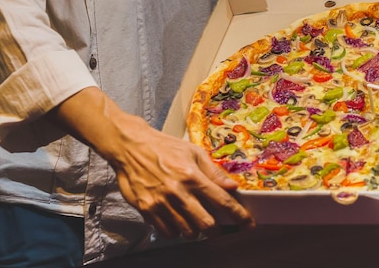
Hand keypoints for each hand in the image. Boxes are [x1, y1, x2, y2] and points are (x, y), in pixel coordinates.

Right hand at [50, 87, 254, 238]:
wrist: (130, 147)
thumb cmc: (164, 147)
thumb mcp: (193, 152)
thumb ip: (213, 172)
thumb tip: (232, 187)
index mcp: (192, 176)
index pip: (222, 201)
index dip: (239, 216)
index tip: (248, 224)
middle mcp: (178, 192)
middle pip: (206, 224)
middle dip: (217, 229)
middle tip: (217, 226)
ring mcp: (161, 203)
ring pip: (187, 231)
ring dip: (196, 230)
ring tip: (195, 220)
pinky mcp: (146, 210)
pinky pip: (167, 232)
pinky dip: (176, 231)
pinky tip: (178, 221)